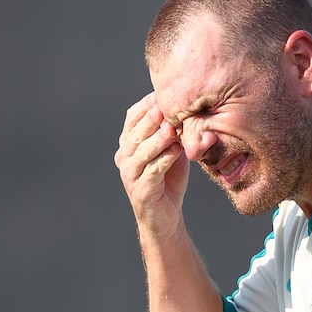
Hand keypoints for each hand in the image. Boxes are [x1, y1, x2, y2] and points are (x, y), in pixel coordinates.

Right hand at [115, 92, 189, 238]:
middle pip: (136, 133)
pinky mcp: (140, 191)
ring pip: (142, 152)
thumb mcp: (172, 149)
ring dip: (157, 139)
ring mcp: (130, 174)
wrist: (166, 217)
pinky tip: (176, 152)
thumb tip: (186, 104)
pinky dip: (164, 160)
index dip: (146, 105)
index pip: (133, 118)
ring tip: (171, 129)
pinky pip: (152, 172)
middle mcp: (124, 157)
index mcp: (129, 143)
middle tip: (165, 107)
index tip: (163, 94)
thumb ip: (174, 130)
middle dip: (151, 119)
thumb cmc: (170, 179)